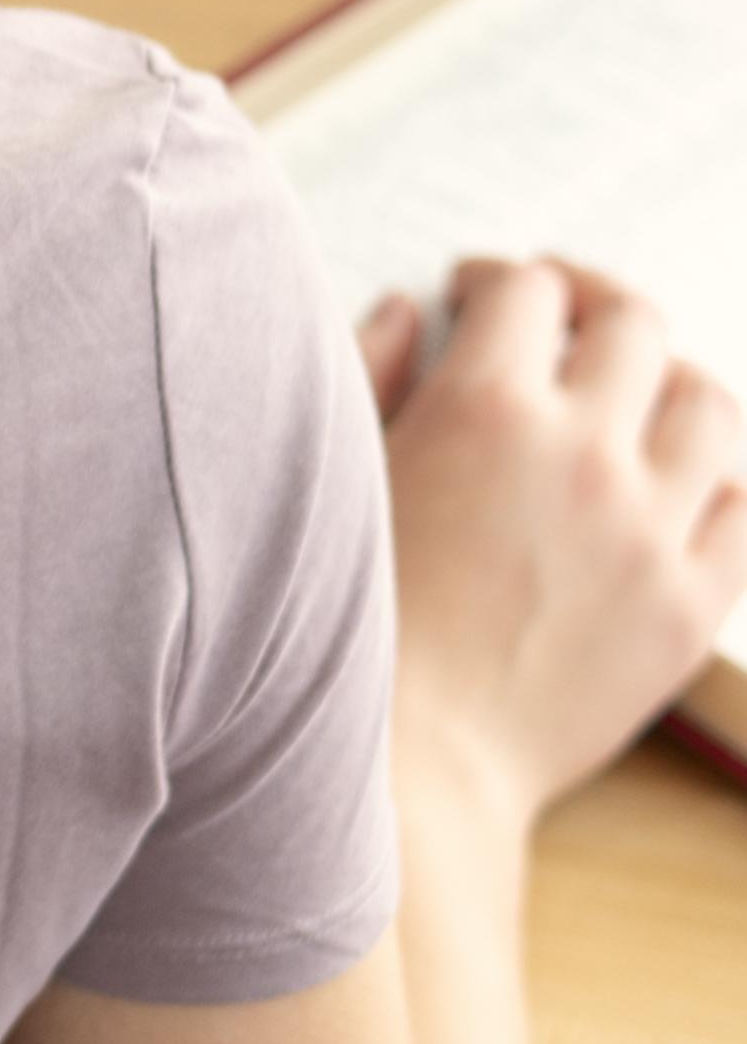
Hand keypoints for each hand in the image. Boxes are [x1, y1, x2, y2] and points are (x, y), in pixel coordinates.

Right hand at [373, 255, 746, 818]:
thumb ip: (372, 372)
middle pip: (635, 324)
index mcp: (483, 411)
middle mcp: (583, 456)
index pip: (529, 290)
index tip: (481, 295)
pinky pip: (744, 509)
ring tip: (637, 398)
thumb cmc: (352, 621)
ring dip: (671, 382)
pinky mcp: (691, 604)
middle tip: (567, 316)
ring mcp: (652, 532)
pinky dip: (715, 482)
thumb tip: (413, 309)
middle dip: (595, 303)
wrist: (413, 763)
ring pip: (710, 405)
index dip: (501, 279)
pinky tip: (674, 486)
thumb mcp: (338, 477)